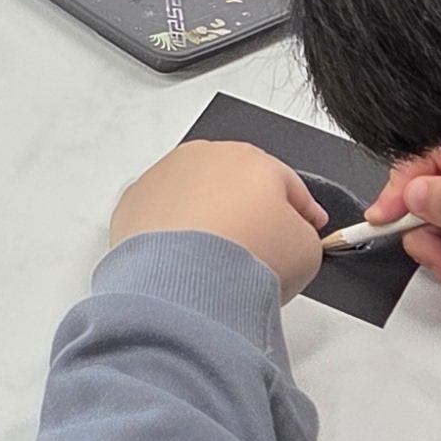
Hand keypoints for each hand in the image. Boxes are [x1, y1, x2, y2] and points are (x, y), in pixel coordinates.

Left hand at [104, 142, 328, 300]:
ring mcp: (163, 177)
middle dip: (247, 213)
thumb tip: (292, 239)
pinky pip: (159, 219)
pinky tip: (183, 264)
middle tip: (256, 250)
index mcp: (253, 159)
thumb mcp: (307, 249)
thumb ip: (303, 234)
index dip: (300, 211)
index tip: (303, 226)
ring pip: (192, 198)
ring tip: (215, 263)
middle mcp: (203, 158)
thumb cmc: (244, 259)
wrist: (188, 281)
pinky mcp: (132, 204)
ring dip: (204, 222)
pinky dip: (169, 237)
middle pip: (234, 186)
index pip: (285, 183)